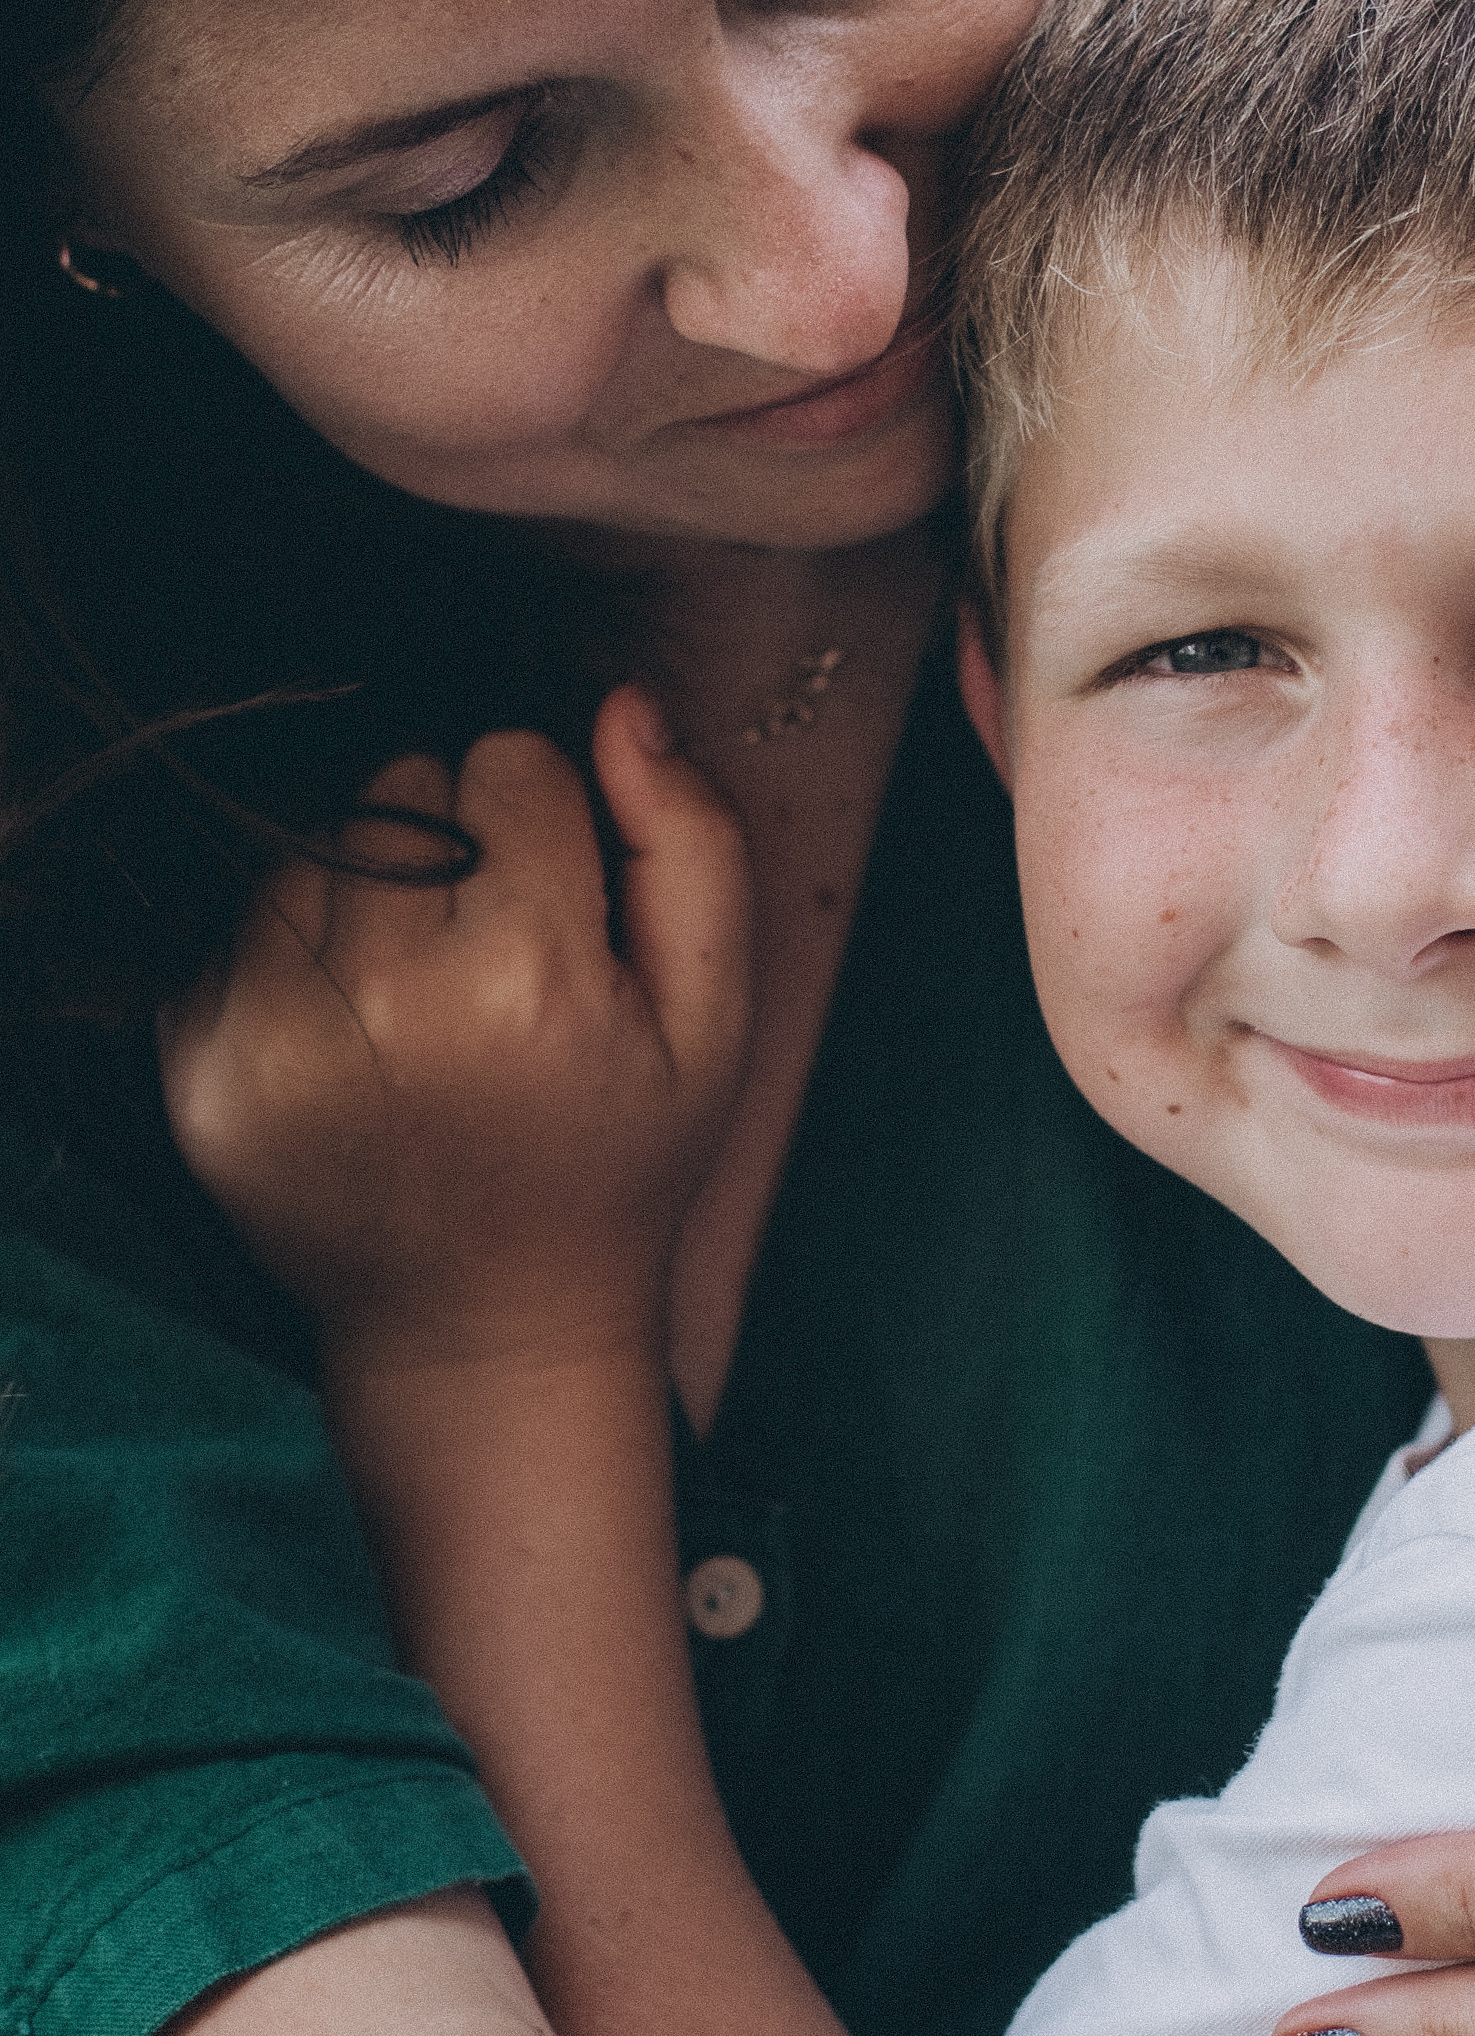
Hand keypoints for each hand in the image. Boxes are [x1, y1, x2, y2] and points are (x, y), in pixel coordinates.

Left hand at [160, 687, 751, 1371]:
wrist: (484, 1329)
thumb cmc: (617, 1162)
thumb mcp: (714, 1017)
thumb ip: (692, 846)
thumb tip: (621, 707)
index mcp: (526, 978)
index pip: (507, 760)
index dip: (549, 824)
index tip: (560, 914)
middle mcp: (386, 1003)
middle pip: (399, 785)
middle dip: (452, 846)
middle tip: (488, 957)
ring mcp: (272, 1041)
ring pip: (312, 844)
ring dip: (364, 889)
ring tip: (419, 992)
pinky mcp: (199, 1072)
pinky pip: (238, 924)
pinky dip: (293, 954)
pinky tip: (353, 1032)